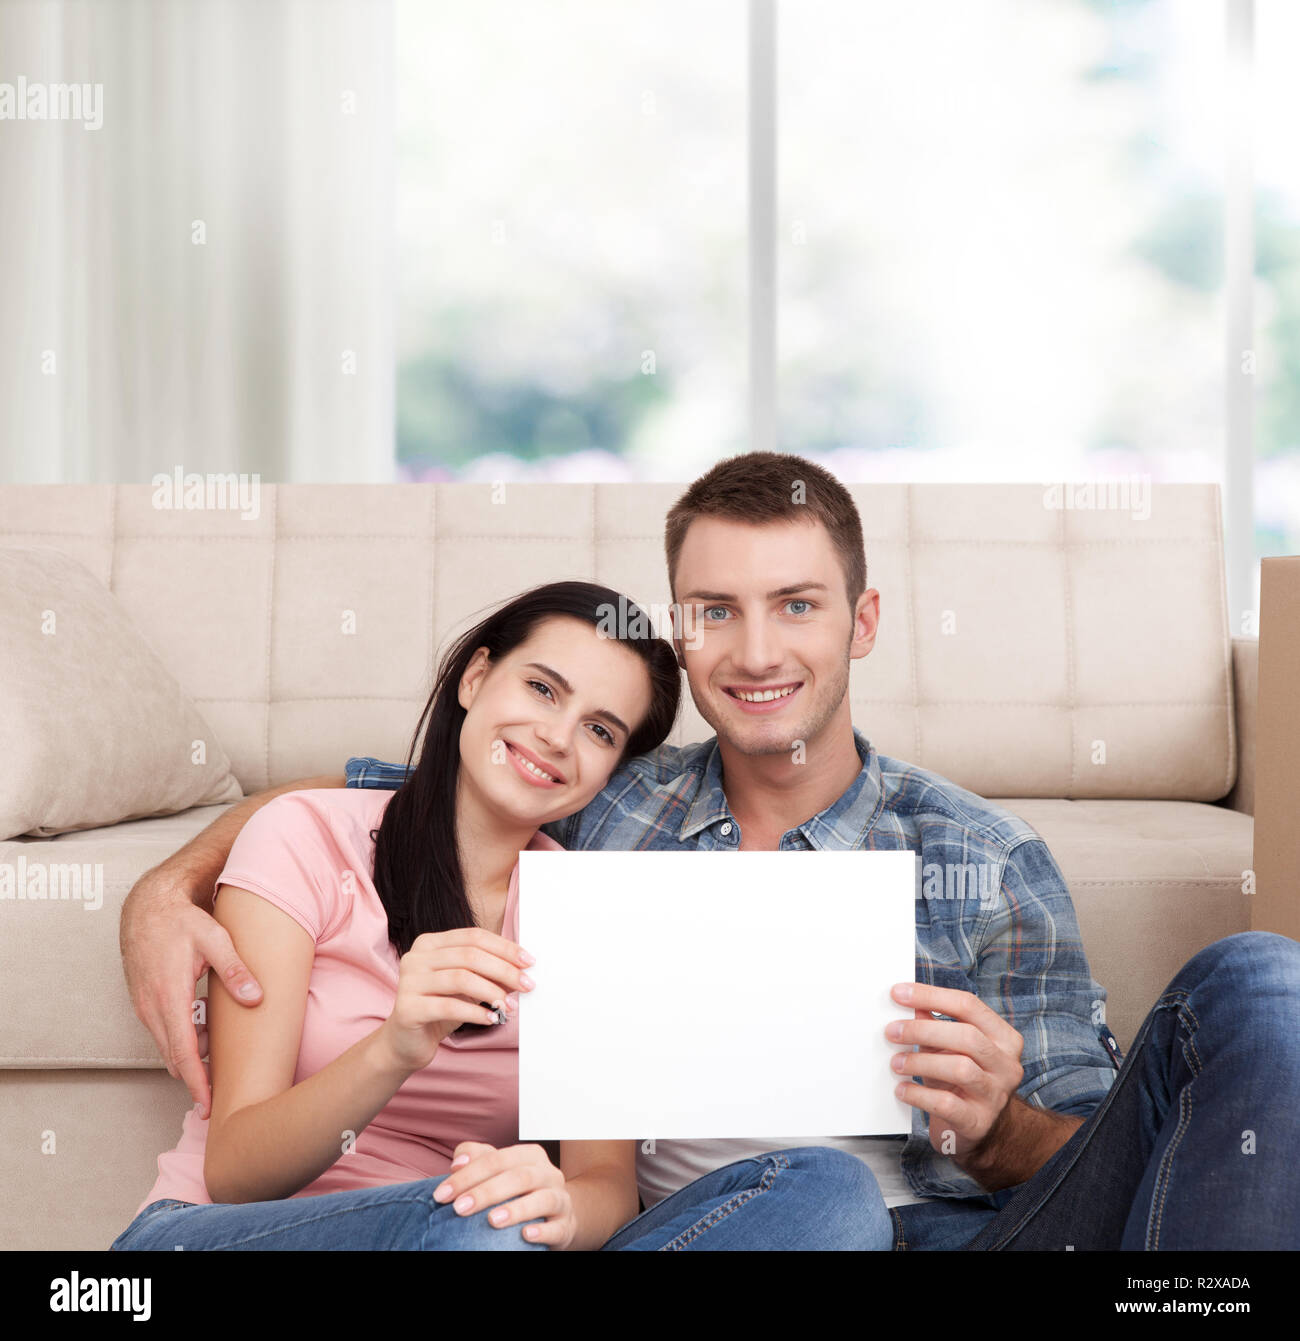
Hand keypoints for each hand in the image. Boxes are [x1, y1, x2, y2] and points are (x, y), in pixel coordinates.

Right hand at [120, 864, 264, 1118]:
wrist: (147, 904)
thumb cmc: (181, 920)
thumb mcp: (214, 939)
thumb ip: (235, 970)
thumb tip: (256, 999)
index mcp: (169, 997)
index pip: (184, 1052)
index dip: (197, 1082)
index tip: (208, 1105)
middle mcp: (152, 1007)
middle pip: (174, 1056)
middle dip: (194, 1081)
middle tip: (217, 1102)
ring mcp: (145, 1005)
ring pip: (167, 1045)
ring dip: (189, 1060)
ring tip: (216, 1070)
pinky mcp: (145, 1000)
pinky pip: (163, 1031)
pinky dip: (181, 1042)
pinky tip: (203, 1038)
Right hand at [378, 927, 534, 1073]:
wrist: (406, 1042)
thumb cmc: (439, 1008)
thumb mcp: (467, 987)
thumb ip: (488, 973)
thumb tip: (523, 970)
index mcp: (429, 943)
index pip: (473, 936)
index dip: (504, 947)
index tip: (528, 962)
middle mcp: (416, 957)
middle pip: (469, 955)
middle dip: (503, 970)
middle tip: (527, 984)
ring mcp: (408, 981)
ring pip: (460, 978)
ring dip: (492, 992)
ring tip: (509, 1006)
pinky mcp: (407, 1008)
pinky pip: (448, 1006)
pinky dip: (475, 1013)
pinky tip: (492, 1019)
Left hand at [432, 1142, 571, 1247]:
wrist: (558, 1214)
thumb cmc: (518, 1190)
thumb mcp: (500, 1170)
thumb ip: (477, 1159)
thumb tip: (457, 1162)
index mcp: (530, 1155)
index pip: (496, 1159)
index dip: (467, 1175)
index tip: (441, 1195)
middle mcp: (548, 1173)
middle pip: (518, 1176)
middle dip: (486, 1192)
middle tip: (458, 1209)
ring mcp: (560, 1199)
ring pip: (543, 1199)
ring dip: (516, 1209)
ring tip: (491, 1221)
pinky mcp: (567, 1225)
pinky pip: (558, 1227)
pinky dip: (543, 1231)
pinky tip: (526, 1235)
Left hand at [886, 982, 1023, 1163]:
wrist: (985, 1132)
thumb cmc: (962, 1081)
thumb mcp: (951, 1049)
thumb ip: (934, 1024)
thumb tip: (907, 1001)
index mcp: (1003, 1038)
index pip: (968, 1005)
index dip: (931, 996)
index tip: (898, 993)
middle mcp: (1006, 1065)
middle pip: (966, 1036)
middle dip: (923, 1030)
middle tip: (891, 1032)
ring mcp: (996, 1095)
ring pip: (960, 1068)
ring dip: (920, 1062)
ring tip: (896, 1063)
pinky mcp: (978, 1122)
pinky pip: (947, 1104)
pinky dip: (919, 1094)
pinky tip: (902, 1090)